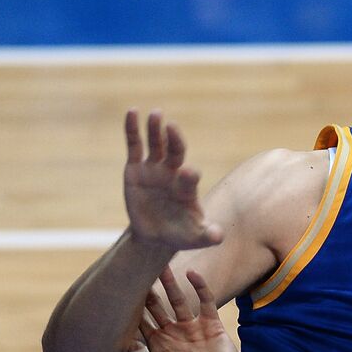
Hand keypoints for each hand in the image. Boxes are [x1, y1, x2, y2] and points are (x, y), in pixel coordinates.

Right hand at [123, 109, 223, 249]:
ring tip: (156, 114)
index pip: (190, 177)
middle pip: (175, 152)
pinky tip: (133, 112)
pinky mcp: (135, 168)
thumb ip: (208, 235)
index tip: (189, 173)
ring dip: (155, 129)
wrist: (157, 235)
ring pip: (156, 144)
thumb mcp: (195, 238)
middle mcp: (172, 173)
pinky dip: (133, 129)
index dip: (190, 175)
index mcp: (187, 187)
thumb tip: (218, 237)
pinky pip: (135, 145)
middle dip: (174, 140)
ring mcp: (154, 168)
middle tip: (172, 127)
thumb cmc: (181, 234)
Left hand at [135, 268, 242, 351]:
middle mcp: (174, 334)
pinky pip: (206, 302)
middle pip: (157, 305)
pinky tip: (191, 274)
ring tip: (162, 263)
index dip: (131, 305)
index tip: (120, 286)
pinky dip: (200, 287)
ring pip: (179, 299)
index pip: (141, 320)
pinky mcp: (212, 326)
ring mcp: (193, 329)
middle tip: (137, 266)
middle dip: (148, 289)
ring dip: (170, 283)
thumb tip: (126, 342)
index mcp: (158, 346)